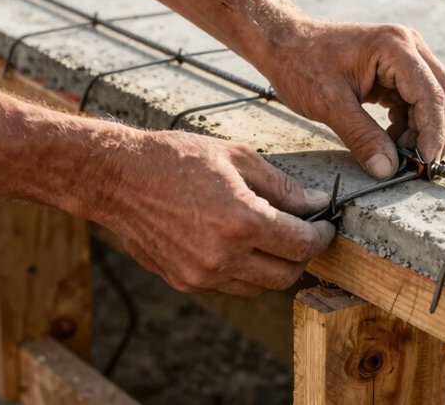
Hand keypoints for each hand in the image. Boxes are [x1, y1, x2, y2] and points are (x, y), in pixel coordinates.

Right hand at [80, 129, 335, 295]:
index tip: (326, 226)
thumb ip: (282, 186)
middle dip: (302, 255)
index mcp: (241, 220)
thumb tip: (317, 204)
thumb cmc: (177, 158)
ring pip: (260, 287)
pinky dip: (244, 271)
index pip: (301, 245)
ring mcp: (202, 274)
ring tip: (270, 237)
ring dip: (273, 266)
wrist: (118, 178)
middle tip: (303, 233)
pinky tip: (237, 244)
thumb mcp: (237, 157)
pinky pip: (230, 287)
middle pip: (286, 275)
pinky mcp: (185, 282)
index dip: (321, 236)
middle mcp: (223, 255)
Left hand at [262, 19, 444, 179]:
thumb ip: (362, 137)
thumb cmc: (301, 64)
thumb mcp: (329, 105)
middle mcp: (409, 46)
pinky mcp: (397, 69)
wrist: (283, 43)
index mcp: (395, 47)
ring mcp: (405, 56)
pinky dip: (410, 124)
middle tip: (420, 165)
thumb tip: (387, 170)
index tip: (424, 164)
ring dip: (423, 131)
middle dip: (437, 133)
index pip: (431, 95)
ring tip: (399, 156)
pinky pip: (416, 101)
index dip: (433, 133)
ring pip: (434, 100)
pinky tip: (391, 142)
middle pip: (444, 95)